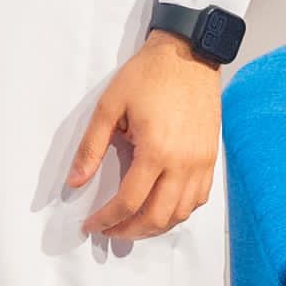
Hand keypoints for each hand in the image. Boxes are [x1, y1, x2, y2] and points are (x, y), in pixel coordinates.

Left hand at [70, 33, 223, 240]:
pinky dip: (179, 211)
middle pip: (158, 217)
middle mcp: (183, 164)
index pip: (129, 202)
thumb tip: (75, 182)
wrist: (188, 54)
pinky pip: (198, 198)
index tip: (91, 225)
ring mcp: (201, 163)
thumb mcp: (109, 107)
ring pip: (181, 213)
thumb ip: (91, 148)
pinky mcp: (211, 158)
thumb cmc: (147, 76)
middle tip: (109, 230)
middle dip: (130, 231)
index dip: (107, 219)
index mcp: (156, 152)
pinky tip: (161, 208)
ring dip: (155, 226)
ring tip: (131, 224)